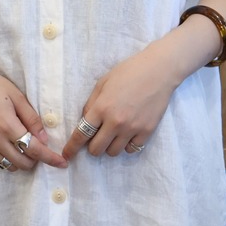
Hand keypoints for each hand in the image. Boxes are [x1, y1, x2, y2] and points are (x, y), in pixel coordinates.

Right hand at [0, 69, 67, 170]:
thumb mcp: (17, 97)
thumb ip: (32, 119)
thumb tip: (44, 139)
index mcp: (7, 126)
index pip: (34, 149)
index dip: (50, 158)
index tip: (62, 163)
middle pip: (23, 162)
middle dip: (37, 159)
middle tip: (41, 147)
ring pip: (10, 165)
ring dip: (22, 160)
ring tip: (26, 146)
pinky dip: (9, 159)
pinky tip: (12, 147)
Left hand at [62, 43, 175, 159]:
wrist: (158, 71)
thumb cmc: (128, 72)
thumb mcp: (103, 83)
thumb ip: (91, 104)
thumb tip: (85, 122)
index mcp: (101, 108)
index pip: (81, 134)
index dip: (72, 147)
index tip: (67, 155)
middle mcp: (115, 122)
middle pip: (96, 149)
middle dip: (92, 146)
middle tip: (97, 137)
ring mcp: (132, 128)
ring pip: (113, 152)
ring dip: (109, 146)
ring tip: (114, 133)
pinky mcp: (147, 131)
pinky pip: (131, 149)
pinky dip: (127, 145)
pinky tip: (127, 134)